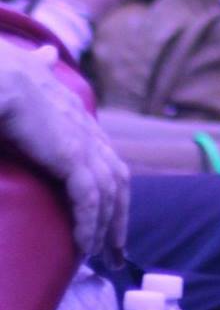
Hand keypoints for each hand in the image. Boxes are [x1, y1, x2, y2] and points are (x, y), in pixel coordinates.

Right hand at [0, 39, 128, 258]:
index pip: (106, 156)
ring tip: (101, 255)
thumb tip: (46, 54)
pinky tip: (84, 244)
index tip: (105, 215)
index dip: (109, 188)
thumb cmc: (3, 74)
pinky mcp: (70, 154)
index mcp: (76, 115)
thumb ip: (39, 67)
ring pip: (109, 191)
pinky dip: (90, 221)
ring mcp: (82, 141)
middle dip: (118, 215)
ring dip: (107, 226)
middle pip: (117, 178)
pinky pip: (89, 195)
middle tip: (113, 250)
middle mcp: (87, 128)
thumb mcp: (26, 73)